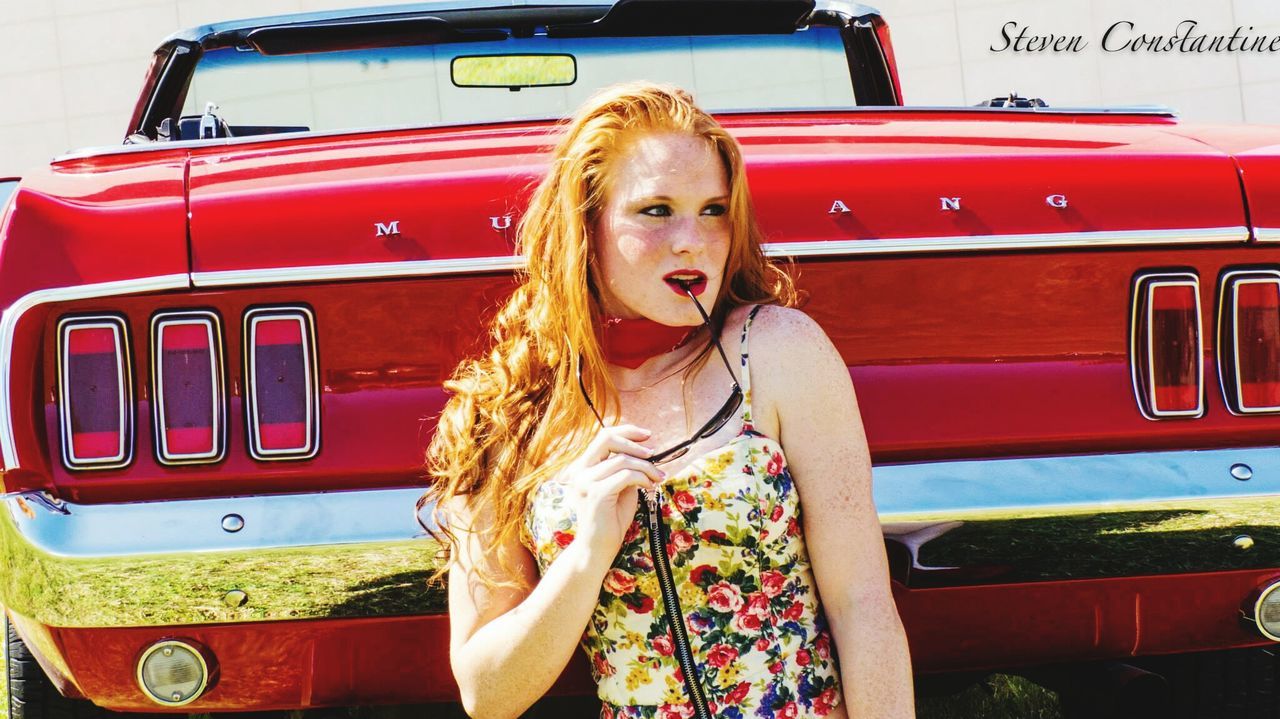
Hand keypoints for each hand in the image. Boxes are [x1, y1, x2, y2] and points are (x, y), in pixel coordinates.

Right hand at [558, 424, 662, 560]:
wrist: (598, 548)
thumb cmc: (610, 520)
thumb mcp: (621, 488)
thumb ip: (626, 469)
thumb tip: (646, 452)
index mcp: (583, 467)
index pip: (603, 436)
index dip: (627, 431)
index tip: (647, 436)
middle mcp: (580, 471)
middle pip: (606, 438)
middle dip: (634, 442)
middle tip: (654, 454)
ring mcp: (585, 482)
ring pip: (622, 460)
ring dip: (646, 467)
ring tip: (657, 478)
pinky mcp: (595, 494)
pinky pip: (626, 476)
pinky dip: (642, 478)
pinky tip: (650, 486)